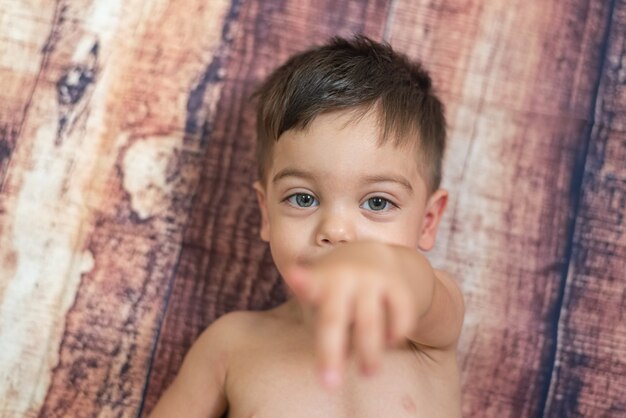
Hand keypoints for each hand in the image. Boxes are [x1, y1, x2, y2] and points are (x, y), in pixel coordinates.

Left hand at [284, 241, 424, 388]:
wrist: (375, 253)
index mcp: (323, 279)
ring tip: (368, 373)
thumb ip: (316, 316)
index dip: (303, 283)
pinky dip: (396, 334)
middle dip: (331, 353)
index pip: (310, 285)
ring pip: (370, 323)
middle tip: (329, 385)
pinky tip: (389, 343)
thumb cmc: (338, 285)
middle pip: (335, 318)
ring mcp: (374, 278)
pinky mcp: (399, 284)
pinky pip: (400, 316)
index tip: (294, 277)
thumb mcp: (322, 290)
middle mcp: (347, 276)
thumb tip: (326, 357)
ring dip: (370, 353)